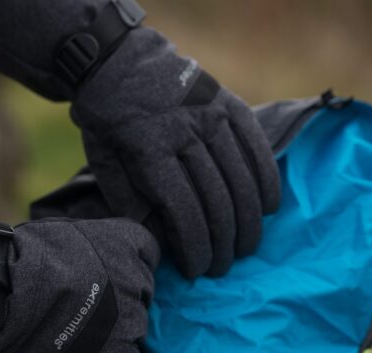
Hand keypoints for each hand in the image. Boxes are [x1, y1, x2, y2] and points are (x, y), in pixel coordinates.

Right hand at [0, 217, 158, 352]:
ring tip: (79, 329)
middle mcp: (139, 278)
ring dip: (115, 330)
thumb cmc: (25, 257)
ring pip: (135, 328)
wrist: (5, 295)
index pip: (148, 252)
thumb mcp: (69, 231)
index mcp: (128, 241)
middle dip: (121, 297)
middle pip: (143, 292)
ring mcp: (132, 319)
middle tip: (86, 303)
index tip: (106, 271)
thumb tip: (97, 257)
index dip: (127, 263)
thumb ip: (98, 243)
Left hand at [72, 28, 280, 278]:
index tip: (197, 271)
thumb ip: (128, 201)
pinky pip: (258, 148)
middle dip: (221, 243)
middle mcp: (186, 132)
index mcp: (149, 149)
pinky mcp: (230, 104)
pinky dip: (267, 181)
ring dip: (248, 221)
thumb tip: (158, 242)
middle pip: (216, 200)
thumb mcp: (102, 161)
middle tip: (221, 267)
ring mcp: (212, 115)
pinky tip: (268, 208)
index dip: (194, 247)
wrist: (117, 61)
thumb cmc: (107, 120)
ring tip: (244, 248)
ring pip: (241, 179)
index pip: (183, 210)